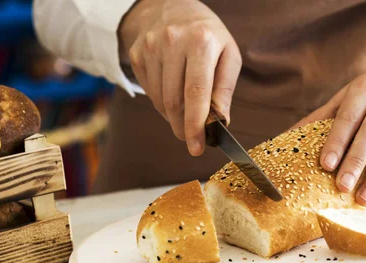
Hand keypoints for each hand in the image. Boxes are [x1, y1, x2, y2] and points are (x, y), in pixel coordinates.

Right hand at [119, 0, 241, 155]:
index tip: (198, 146)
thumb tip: (220, 121)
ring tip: (184, 117)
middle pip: (174, 101)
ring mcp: (150, 47)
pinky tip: (172, 97)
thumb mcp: (228, 54)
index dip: (196, 124)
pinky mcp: (137, 54)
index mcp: (201, 41)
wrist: (171, 7)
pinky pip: (149, 92)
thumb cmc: (207, 35)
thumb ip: (225, 88)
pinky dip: (162, 104)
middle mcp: (172, 41)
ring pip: (159, 100)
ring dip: (173, 118)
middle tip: (192, 142)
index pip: (196, 92)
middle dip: (183, 128)